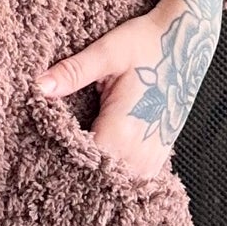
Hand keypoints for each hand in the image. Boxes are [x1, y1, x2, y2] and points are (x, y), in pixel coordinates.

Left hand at [31, 2, 190, 182]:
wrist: (187, 41)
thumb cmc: (146, 43)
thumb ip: (72, 72)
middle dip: (76, 173)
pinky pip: (134, 178)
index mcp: (123, 129)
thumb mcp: (107, 51)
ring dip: (97, 177)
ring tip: (74, 166)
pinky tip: (100, 164)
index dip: (61, 163)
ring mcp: (154, 155)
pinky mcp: (160, 153)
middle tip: (50, 165)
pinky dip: (116, 175)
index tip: (42, 156)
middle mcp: (140, 150)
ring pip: (118, 184)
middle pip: (99, 180)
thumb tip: (39, 87)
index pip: (84, 165)